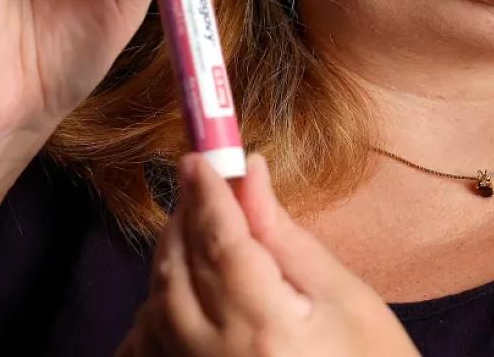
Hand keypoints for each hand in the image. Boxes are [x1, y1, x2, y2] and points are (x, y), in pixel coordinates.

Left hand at [116, 154, 419, 356]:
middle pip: (178, 273)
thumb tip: (250, 173)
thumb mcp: (344, 297)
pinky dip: (152, 319)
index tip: (199, 157)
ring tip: (195, 236)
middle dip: (182, 223)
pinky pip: (148, 351)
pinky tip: (174, 298)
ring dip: (167, 266)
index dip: (206, 193)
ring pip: (155, 311)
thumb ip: (284, 236)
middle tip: (199, 188)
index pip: (220, 242)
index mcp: (267, 328)